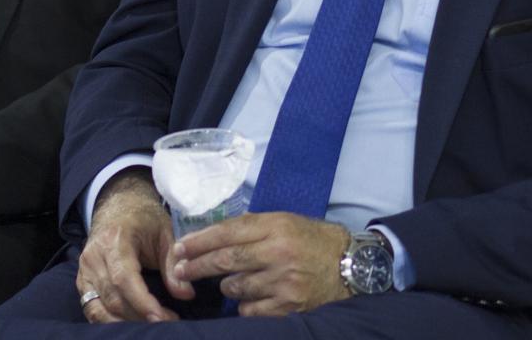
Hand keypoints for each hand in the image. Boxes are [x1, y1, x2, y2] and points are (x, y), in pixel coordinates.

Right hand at [76, 170, 178, 322]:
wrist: (119, 206)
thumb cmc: (145, 219)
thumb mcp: (165, 234)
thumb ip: (174, 264)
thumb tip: (186, 294)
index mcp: (114, 240)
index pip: (124, 278)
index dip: (142, 302)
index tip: (163, 318)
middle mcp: (94, 256)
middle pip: (113, 298)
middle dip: (140, 316)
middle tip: (168, 322)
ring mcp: (85, 270)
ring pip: (100, 308)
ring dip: (126, 323)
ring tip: (151, 325)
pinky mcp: (82, 280)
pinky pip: (92, 308)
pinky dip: (110, 321)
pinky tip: (131, 324)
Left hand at [168, 212, 350, 317]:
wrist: (352, 265)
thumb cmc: (313, 240)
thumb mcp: (285, 221)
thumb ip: (252, 227)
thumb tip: (212, 237)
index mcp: (276, 227)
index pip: (227, 232)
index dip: (199, 241)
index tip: (179, 248)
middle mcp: (279, 253)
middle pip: (225, 261)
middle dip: (197, 266)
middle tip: (178, 270)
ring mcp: (284, 283)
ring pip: (235, 287)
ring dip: (228, 285)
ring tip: (236, 280)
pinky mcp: (290, 307)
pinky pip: (250, 310)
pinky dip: (246, 305)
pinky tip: (254, 297)